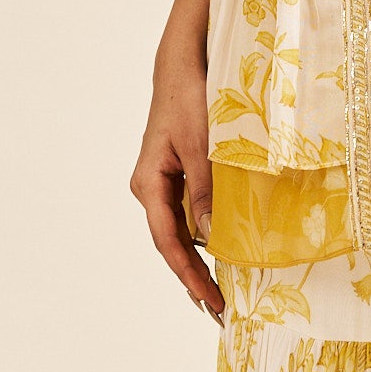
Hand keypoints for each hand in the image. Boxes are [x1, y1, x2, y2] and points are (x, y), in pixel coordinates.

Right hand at [129, 47, 223, 322]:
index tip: (210, 300)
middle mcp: (150, 187)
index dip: (189, 274)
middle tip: (219, 308)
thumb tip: (211, 236)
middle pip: (172, 242)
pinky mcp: (177, 172)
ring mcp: (163, 181)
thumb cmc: (189, 97)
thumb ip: (205, 189)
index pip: (168, 241)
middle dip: (194, 275)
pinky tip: (222, 247)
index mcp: (148, 183)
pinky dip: (205, 231)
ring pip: (181, 229)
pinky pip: (189, 210)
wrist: (182, 63)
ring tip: (221, 289)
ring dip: (200, 257)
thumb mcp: (202, 144)